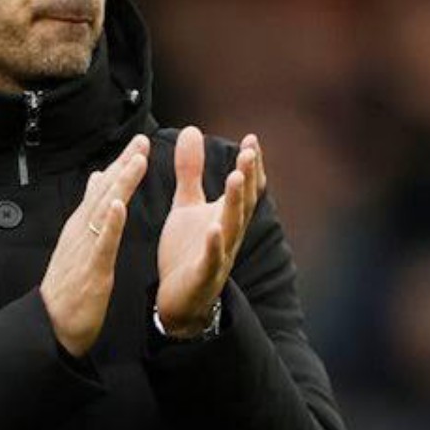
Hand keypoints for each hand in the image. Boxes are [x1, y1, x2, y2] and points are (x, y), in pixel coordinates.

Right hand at [41, 134, 149, 356]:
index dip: (120, 165)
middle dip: (124, 165)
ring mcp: (86, 248)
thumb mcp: (79, 243)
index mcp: (82, 225)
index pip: (103, 189)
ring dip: (120, 185)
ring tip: (135, 162)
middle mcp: (82, 231)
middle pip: (105, 192)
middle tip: (141, 141)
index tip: (137, 143)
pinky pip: (103, 243)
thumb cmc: (68, 286)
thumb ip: (89, 211)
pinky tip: (120, 205)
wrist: (51, 323)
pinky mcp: (92, 268)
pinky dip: (111, 223)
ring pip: (105, 210)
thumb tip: (95, 180)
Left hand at [156, 127, 265, 336]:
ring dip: (235, 202)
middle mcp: (228, 234)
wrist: (177, 300)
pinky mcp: (203, 276)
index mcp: (225, 216)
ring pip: (232, 227)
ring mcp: (219, 255)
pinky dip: (215, 244)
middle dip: (247, 177)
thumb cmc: (186, 250)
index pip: (244, 188)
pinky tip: (214, 228)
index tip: (252, 139)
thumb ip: (190, 171)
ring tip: (235, 177)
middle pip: (242, 203)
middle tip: (249, 152)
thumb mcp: (186, 205)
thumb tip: (191, 130)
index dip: (251, 166)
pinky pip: (212, 259)